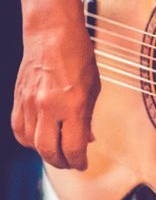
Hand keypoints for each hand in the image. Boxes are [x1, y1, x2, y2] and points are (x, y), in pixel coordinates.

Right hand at [12, 9, 99, 169]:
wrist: (51, 34)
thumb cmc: (78, 58)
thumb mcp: (93, 89)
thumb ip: (87, 117)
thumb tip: (86, 140)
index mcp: (72, 105)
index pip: (73, 147)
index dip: (79, 162)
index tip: (83, 165)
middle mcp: (48, 107)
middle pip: (49, 151)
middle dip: (61, 162)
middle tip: (70, 163)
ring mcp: (30, 103)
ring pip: (31, 143)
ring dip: (45, 152)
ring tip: (57, 152)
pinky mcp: (18, 99)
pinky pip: (19, 129)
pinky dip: (28, 139)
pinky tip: (39, 139)